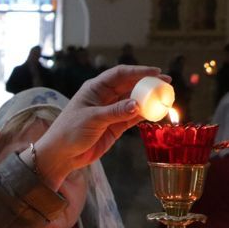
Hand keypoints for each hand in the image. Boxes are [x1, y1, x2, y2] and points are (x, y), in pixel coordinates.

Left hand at [24, 65, 162, 189]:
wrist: (61, 155)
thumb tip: (137, 105)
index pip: (120, 74)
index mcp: (95, 88)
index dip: (139, 71)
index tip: (156, 73)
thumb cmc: (69, 132)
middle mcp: (104, 97)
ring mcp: (110, 112)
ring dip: (149, 100)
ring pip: (134, 102)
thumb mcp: (92, 119)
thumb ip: (115, 112)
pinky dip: (144, 115)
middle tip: (167, 84)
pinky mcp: (114, 127)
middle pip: (130, 86)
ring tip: (166, 99)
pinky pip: (132, 117)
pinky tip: (155, 113)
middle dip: (148, 84)